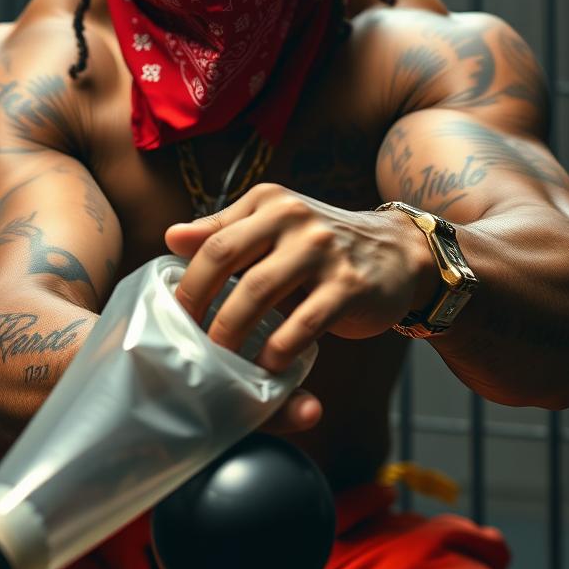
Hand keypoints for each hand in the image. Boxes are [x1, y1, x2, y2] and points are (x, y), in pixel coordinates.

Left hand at [164, 183, 426, 429]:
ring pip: (257, 291)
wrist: (398, 253)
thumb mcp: (274, 227)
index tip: (174, 318)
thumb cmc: (321, 246)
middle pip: (225, 259)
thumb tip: (171, 237)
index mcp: (269, 202)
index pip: (212, 240)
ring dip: (231, 331)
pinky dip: (278, 349)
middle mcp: (293, 217)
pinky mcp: (349, 286)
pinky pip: (302, 323)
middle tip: (188, 342)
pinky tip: (267, 366)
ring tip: (221, 359)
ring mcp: (323, 250)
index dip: (187, 283)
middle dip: (199, 305)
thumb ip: (225, 232)